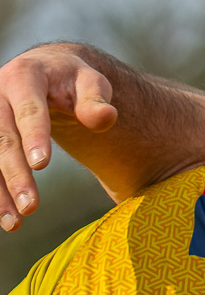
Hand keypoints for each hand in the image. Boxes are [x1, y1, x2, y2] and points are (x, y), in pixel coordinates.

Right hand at [0, 45, 115, 230]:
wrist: (47, 72)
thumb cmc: (74, 81)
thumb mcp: (91, 83)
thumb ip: (96, 101)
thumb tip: (105, 117)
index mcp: (25, 76)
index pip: (30, 109)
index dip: (35, 136)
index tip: (42, 165)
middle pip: (4, 138)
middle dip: (15, 174)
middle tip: (30, 206)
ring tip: (15, 222)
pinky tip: (5, 216)